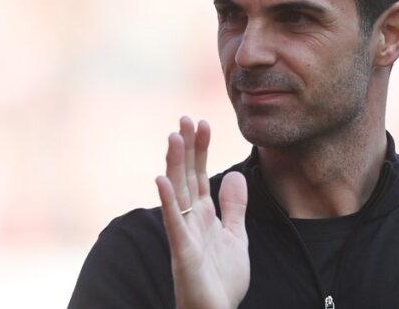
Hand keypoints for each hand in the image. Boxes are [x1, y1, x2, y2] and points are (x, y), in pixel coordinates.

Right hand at [155, 116, 249, 308]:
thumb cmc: (221, 281)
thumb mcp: (236, 237)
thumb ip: (234, 207)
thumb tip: (235, 175)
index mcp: (203, 215)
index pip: (200, 174)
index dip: (201, 149)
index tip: (202, 123)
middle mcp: (189, 220)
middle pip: (186, 176)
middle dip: (186, 147)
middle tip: (185, 118)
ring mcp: (183, 234)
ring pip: (177, 192)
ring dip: (174, 164)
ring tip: (173, 137)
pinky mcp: (182, 252)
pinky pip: (173, 222)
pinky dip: (167, 200)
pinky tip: (162, 179)